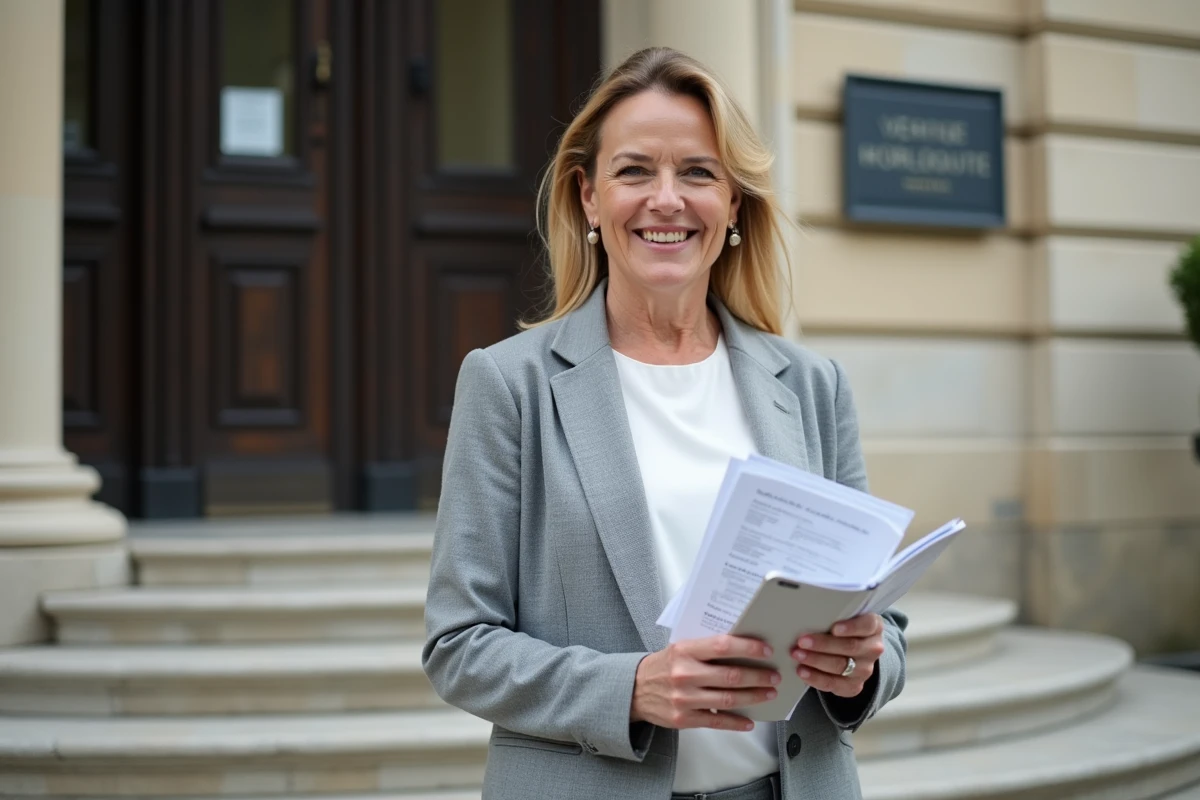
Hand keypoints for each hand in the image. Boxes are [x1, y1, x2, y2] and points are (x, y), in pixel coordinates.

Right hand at [631, 635, 780, 731]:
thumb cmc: (662, 666)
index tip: (766, 650)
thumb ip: (705, 649)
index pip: (723, 646)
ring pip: (728, 699)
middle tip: (774, 676)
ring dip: (753, 697)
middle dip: (758, 676)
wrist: (633, 690)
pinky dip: (736, 722)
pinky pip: (716, 721)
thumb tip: (741, 648)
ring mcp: (684, 699)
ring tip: (768, 694)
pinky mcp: (684, 719)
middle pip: (731, 676)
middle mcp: (685, 674)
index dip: (748, 648)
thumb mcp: (680, 648)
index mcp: (685, 651)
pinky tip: (749, 721)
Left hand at [792, 613, 884, 698]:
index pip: (868, 625)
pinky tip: (802, 671)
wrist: (855, 653)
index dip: (852, 627)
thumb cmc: (843, 628)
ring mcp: (865, 669)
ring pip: (840, 666)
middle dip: (823, 645)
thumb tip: (806, 613)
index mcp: (874, 627)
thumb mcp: (845, 617)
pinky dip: (816, 678)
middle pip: (850, 647)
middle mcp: (873, 649)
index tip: (834, 628)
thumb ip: (834, 615)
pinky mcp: (854, 686)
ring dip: (816, 661)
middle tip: (802, 641)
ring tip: (797, 655)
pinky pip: (834, 684)